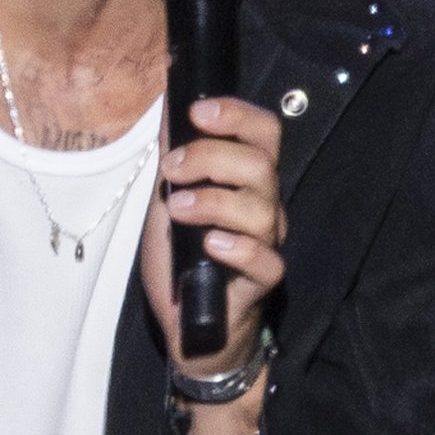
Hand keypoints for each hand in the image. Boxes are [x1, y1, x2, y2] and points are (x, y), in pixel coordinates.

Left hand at [140, 95, 286, 371]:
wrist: (188, 325)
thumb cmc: (184, 260)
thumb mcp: (168, 203)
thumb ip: (173, 161)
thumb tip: (168, 110)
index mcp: (247, 181)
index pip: (264, 133)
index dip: (237, 114)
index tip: (197, 112)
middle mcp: (265, 207)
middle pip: (262, 165)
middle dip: (212, 156)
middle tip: (172, 169)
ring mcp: (266, 245)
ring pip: (263, 210)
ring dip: (214, 201)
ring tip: (177, 209)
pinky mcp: (261, 284)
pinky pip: (266, 261)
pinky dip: (238, 248)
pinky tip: (209, 244)